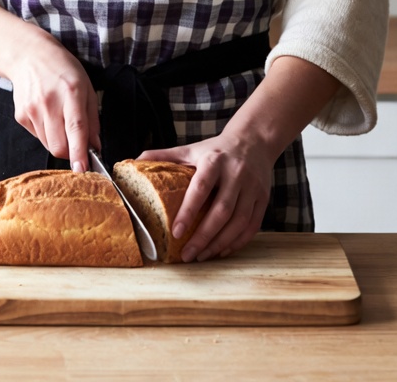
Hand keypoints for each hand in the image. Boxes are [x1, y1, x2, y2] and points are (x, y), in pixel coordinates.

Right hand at [3, 32, 100, 173]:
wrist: (29, 56)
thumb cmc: (62, 69)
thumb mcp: (86, 86)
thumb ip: (92, 118)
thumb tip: (95, 146)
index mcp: (71, 92)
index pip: (76, 129)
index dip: (79, 152)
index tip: (83, 169)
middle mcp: (49, 102)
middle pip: (59, 145)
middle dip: (70, 153)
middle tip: (77, 144)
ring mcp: (32, 110)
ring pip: (48, 145)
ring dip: (59, 143)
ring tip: (61, 121)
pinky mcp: (21, 116)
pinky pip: (37, 136)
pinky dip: (46, 134)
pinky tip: (47, 115)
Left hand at [138, 131, 272, 262]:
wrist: (254, 141)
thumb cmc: (216, 150)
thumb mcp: (190, 149)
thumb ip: (164, 156)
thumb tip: (134, 162)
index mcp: (214, 160)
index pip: (200, 188)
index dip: (188, 211)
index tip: (175, 232)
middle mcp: (236, 174)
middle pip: (221, 211)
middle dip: (204, 237)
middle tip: (187, 254)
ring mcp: (252, 188)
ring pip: (238, 223)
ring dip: (219, 244)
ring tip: (201, 256)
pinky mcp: (263, 199)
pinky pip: (252, 226)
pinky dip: (237, 243)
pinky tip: (222, 251)